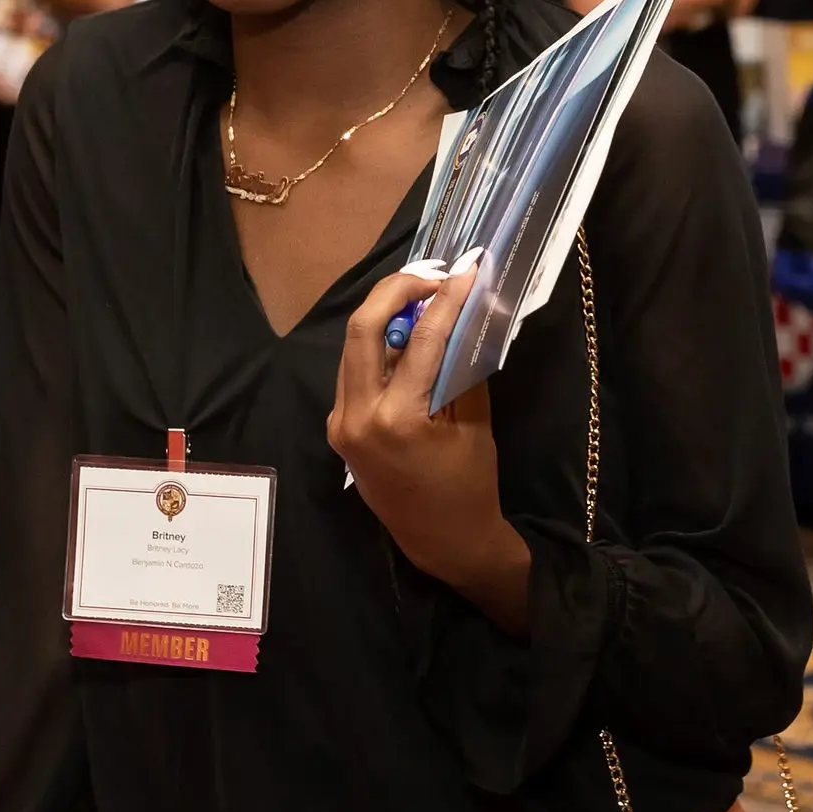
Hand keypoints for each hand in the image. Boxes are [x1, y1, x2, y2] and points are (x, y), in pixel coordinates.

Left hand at [330, 261, 530, 633]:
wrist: (443, 541)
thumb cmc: (469, 486)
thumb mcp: (474, 422)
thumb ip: (461, 365)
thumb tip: (464, 314)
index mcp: (395, 419)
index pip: (420, 339)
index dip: (446, 298)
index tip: (467, 270)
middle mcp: (356, 417)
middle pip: (363, 328)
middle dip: (396, 290)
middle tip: (432, 274)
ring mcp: (340, 423)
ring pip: (354, 346)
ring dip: (385, 314)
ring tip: (423, 295)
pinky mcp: (338, 427)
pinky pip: (355, 371)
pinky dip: (379, 346)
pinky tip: (406, 335)